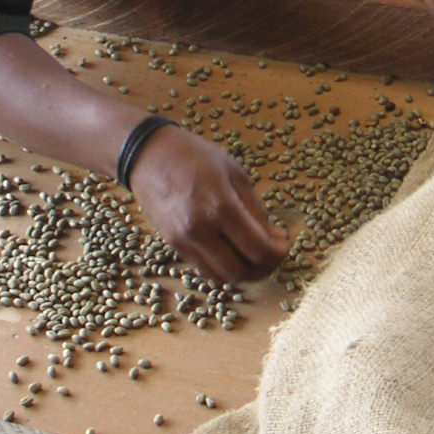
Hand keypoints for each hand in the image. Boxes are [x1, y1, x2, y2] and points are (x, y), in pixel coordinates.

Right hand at [126, 124, 288, 282]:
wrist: (149, 155)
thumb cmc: (195, 156)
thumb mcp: (235, 173)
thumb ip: (255, 208)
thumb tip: (274, 237)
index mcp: (220, 207)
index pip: (258, 250)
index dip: (278, 253)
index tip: (284, 244)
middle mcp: (200, 229)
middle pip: (241, 271)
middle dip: (264, 267)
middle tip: (272, 253)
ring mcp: (184, 241)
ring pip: (221, 277)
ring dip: (243, 272)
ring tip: (253, 255)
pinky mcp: (173, 245)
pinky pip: (204, 270)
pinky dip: (223, 269)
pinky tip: (232, 252)